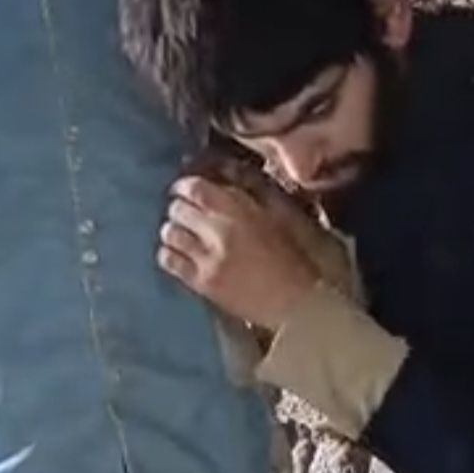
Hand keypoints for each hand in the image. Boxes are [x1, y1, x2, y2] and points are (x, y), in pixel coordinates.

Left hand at [160, 176, 322, 333]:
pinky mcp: (203, 283)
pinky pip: (169, 261)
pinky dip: (170, 253)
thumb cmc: (301, 255)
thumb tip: (225, 169)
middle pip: (177, 209)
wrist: (303, 303)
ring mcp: (207, 258)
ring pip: (170, 233)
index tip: (188, 188)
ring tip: (185, 234)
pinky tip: (182, 254)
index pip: (193, 187)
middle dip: (180, 207)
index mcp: (239, 209)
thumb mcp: (283, 211)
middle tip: (188, 212)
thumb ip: (253, 187)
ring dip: (174, 229)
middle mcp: (218, 231)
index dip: (186, 185)